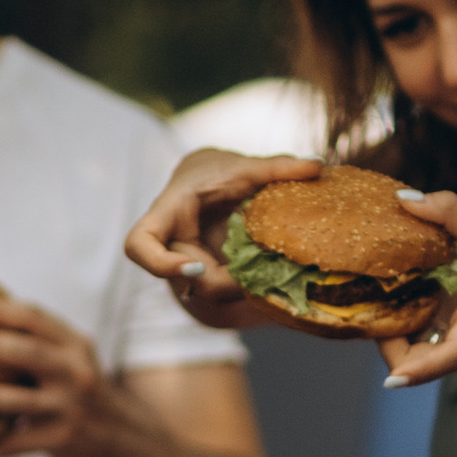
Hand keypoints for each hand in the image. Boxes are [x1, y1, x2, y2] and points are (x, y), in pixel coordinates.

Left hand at [0, 299, 117, 456]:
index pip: (35, 318)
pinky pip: (19, 442)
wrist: (123, 435)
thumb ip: (39, 342)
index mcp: (73, 345)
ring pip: (22, 400)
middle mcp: (75, 372)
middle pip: (30, 352)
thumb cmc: (79, 390)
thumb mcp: (70, 359)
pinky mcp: (62, 438)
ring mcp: (70, 407)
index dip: (0, 311)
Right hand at [124, 148, 326, 330]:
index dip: (159, 264)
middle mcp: (170, 244)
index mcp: (168, 212)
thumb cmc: (217, 172)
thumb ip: (277, 167)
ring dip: (236, 289)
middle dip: (220, 284)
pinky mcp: (205, 275)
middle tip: (256, 278)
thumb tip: (318, 165)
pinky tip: (268, 279)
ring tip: (269, 275)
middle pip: (182, 280)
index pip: (138, 245)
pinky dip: (244, 287)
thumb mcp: (245, 166)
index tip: (196, 267)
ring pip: (204, 291)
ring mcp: (186, 263)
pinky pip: (220, 290)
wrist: (208, 182)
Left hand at [374, 187, 456, 387]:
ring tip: (390, 297)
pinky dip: (423, 333)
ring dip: (404, 332)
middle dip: (389, 337)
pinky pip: (439, 352)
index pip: (449, 356)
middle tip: (369, 301)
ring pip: (426, 356)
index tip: (390, 381)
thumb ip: (453, 214)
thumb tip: (405, 198)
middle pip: (420, 359)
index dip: (418, 370)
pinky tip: (419, 304)